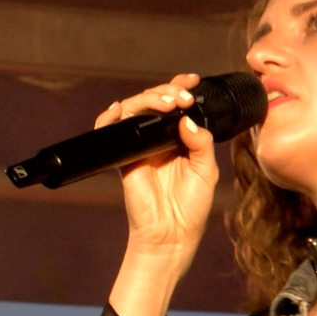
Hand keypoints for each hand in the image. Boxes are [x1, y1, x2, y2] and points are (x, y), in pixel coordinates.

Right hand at [95, 73, 217, 271]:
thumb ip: (201, 143)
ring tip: (167, 103)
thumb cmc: (191, 206)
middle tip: (182, 98)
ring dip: (149, 98)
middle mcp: (160, 137)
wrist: (171, 234)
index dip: (182, 88)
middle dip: (168, 91)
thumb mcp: (206, 170)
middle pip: (156, 101)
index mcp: (182, 138)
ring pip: (136, 109)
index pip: (178, 105)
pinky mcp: (124, 157)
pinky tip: (119, 108)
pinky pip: (110, 131)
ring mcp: (141, 145)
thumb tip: (186, 119)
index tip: (193, 81)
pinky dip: (110, 117)